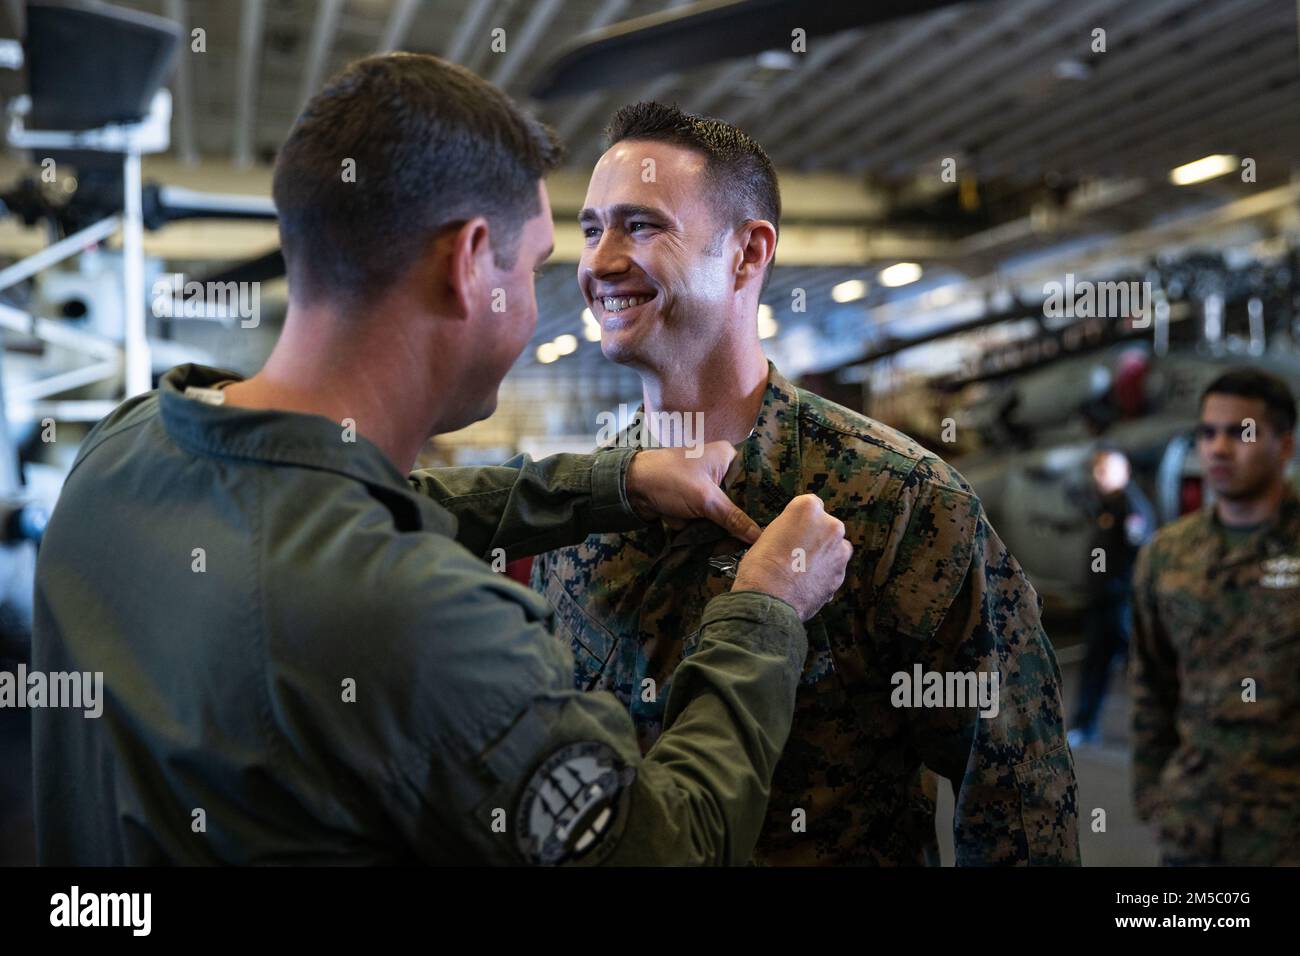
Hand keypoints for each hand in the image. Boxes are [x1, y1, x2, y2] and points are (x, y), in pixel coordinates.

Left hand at [626, 443, 759, 543]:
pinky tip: (719, 543)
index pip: (755, 479)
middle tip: (757, 539)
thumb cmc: (670, 480)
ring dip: (724, 526)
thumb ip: (733, 518)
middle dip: (742, 519)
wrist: (631, 488)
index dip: (764, 500)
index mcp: (727, 456)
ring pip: (725, 511)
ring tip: (739, 545)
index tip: (773, 521)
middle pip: (740, 498)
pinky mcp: (694, 501)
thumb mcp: (706, 499)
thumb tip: (758, 537)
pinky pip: (710, 517)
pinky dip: (709, 528)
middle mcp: (719, 468)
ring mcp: (706, 486)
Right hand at [732, 494, 851, 620]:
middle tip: (796, 552)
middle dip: (816, 537)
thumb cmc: (760, 567)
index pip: (810, 505)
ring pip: (834, 548)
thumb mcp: (767, 536)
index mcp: (808, 508)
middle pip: (826, 526)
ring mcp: (839, 551)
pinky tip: (806, 583)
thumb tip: (792, 537)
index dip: (801, 520)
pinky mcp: (841, 574)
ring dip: (823, 556)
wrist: (768, 602)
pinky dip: (824, 574)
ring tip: (802, 570)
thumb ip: (787, 530)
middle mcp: (830, 525)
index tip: (794, 530)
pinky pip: (834, 570)